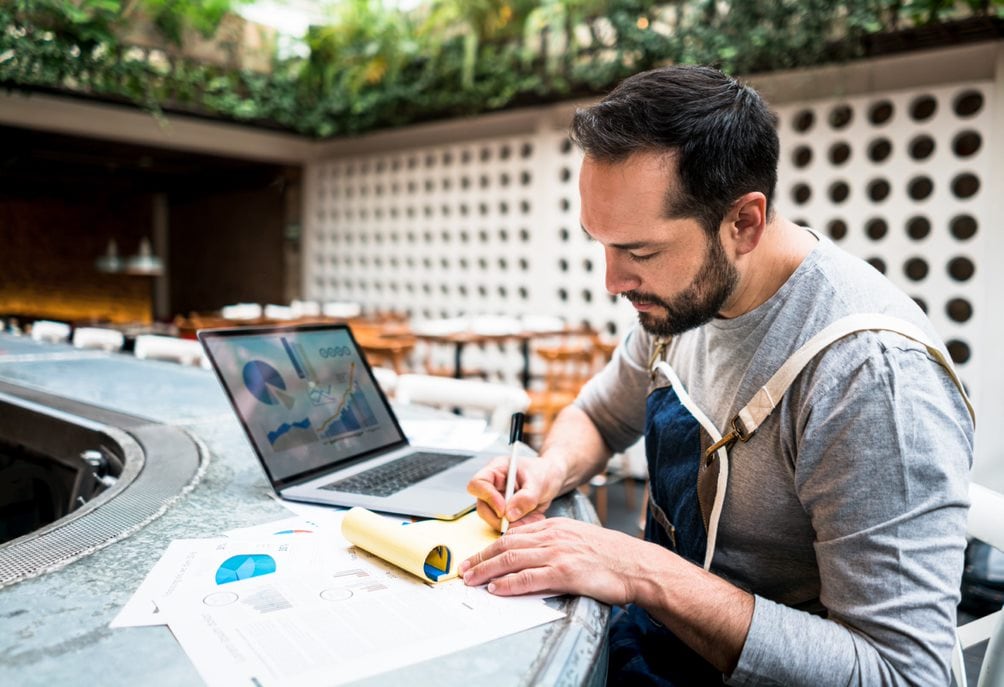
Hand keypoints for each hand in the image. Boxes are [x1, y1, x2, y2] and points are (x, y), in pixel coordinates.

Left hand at [459, 517, 652, 604]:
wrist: (636, 565)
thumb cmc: (610, 555)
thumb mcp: (577, 538)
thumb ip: (554, 541)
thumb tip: (530, 551)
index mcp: (555, 527)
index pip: (513, 535)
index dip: (490, 547)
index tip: (476, 557)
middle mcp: (553, 536)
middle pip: (506, 545)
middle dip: (480, 558)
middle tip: (464, 569)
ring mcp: (558, 553)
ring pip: (511, 559)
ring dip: (486, 570)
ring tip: (471, 579)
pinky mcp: (565, 572)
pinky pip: (529, 577)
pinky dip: (509, 583)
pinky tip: (497, 588)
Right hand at [466, 453, 561, 530]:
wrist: (553, 478)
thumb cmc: (544, 472)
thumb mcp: (539, 482)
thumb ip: (526, 497)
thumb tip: (509, 515)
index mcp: (496, 470)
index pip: (478, 484)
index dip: (487, 498)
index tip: (503, 509)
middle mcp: (493, 486)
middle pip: (482, 507)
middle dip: (500, 518)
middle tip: (520, 520)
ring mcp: (497, 501)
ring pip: (493, 520)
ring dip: (513, 525)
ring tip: (534, 518)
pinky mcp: (506, 514)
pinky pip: (506, 526)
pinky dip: (520, 526)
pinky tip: (534, 518)